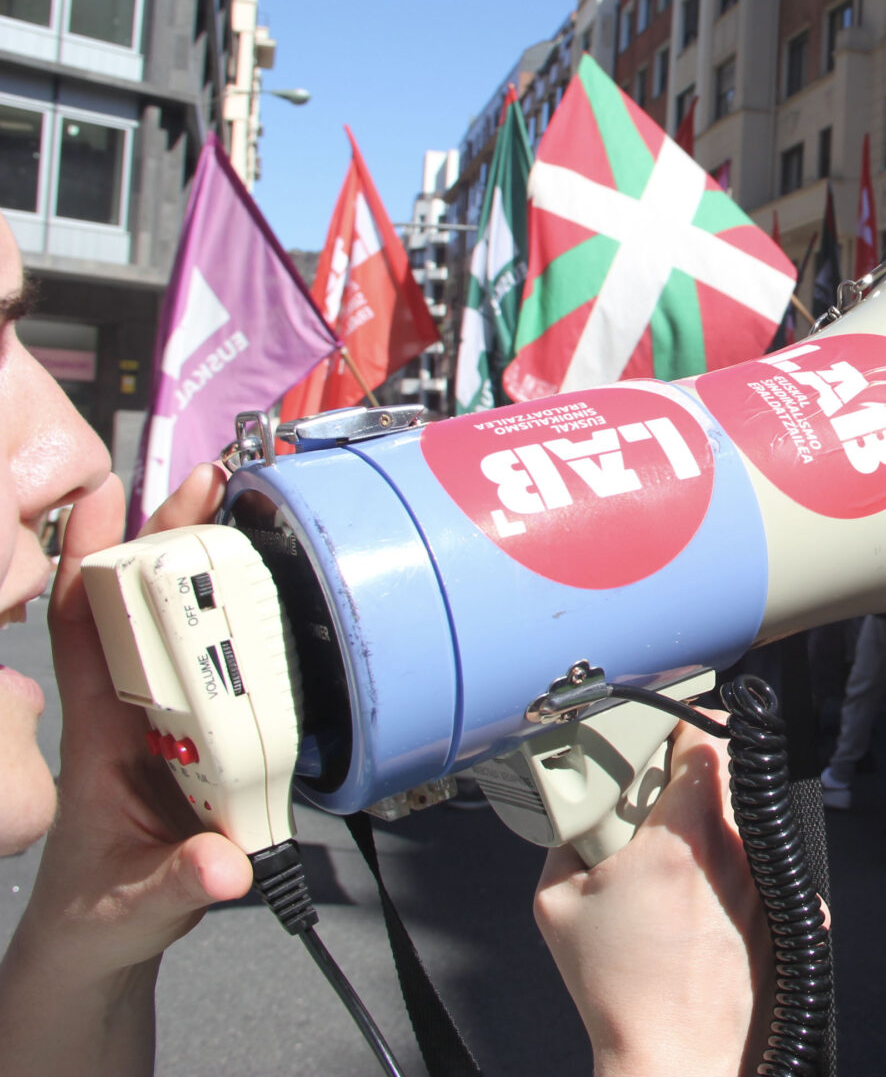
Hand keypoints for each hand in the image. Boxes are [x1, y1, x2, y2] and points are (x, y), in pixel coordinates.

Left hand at [0, 466, 253, 1071]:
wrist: (100, 947)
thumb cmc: (102, 916)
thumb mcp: (140, 908)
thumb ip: (184, 882)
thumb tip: (224, 864)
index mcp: (102, 741)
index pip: (88, 635)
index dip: (90, 563)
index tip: (111, 499)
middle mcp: (132, 720)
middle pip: (141, 610)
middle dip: (164, 539)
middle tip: (202, 482)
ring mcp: (167, 727)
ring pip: (178, 632)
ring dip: (198, 570)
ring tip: (227, 508)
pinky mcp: (201, 743)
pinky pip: (214, 671)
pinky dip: (230, 625)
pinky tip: (254, 592)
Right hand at [534, 715, 777, 1076]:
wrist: (674, 1054)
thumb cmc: (617, 989)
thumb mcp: (555, 902)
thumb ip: (564, 835)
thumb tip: (577, 804)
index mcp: (680, 838)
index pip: (703, 740)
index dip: (682, 726)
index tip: (666, 732)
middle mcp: (734, 851)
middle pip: (727, 773)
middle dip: (692, 776)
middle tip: (655, 804)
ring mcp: (767, 880)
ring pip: (745, 817)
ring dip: (715, 824)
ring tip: (676, 869)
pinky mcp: (792, 909)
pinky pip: (766, 862)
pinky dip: (739, 869)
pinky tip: (706, 903)